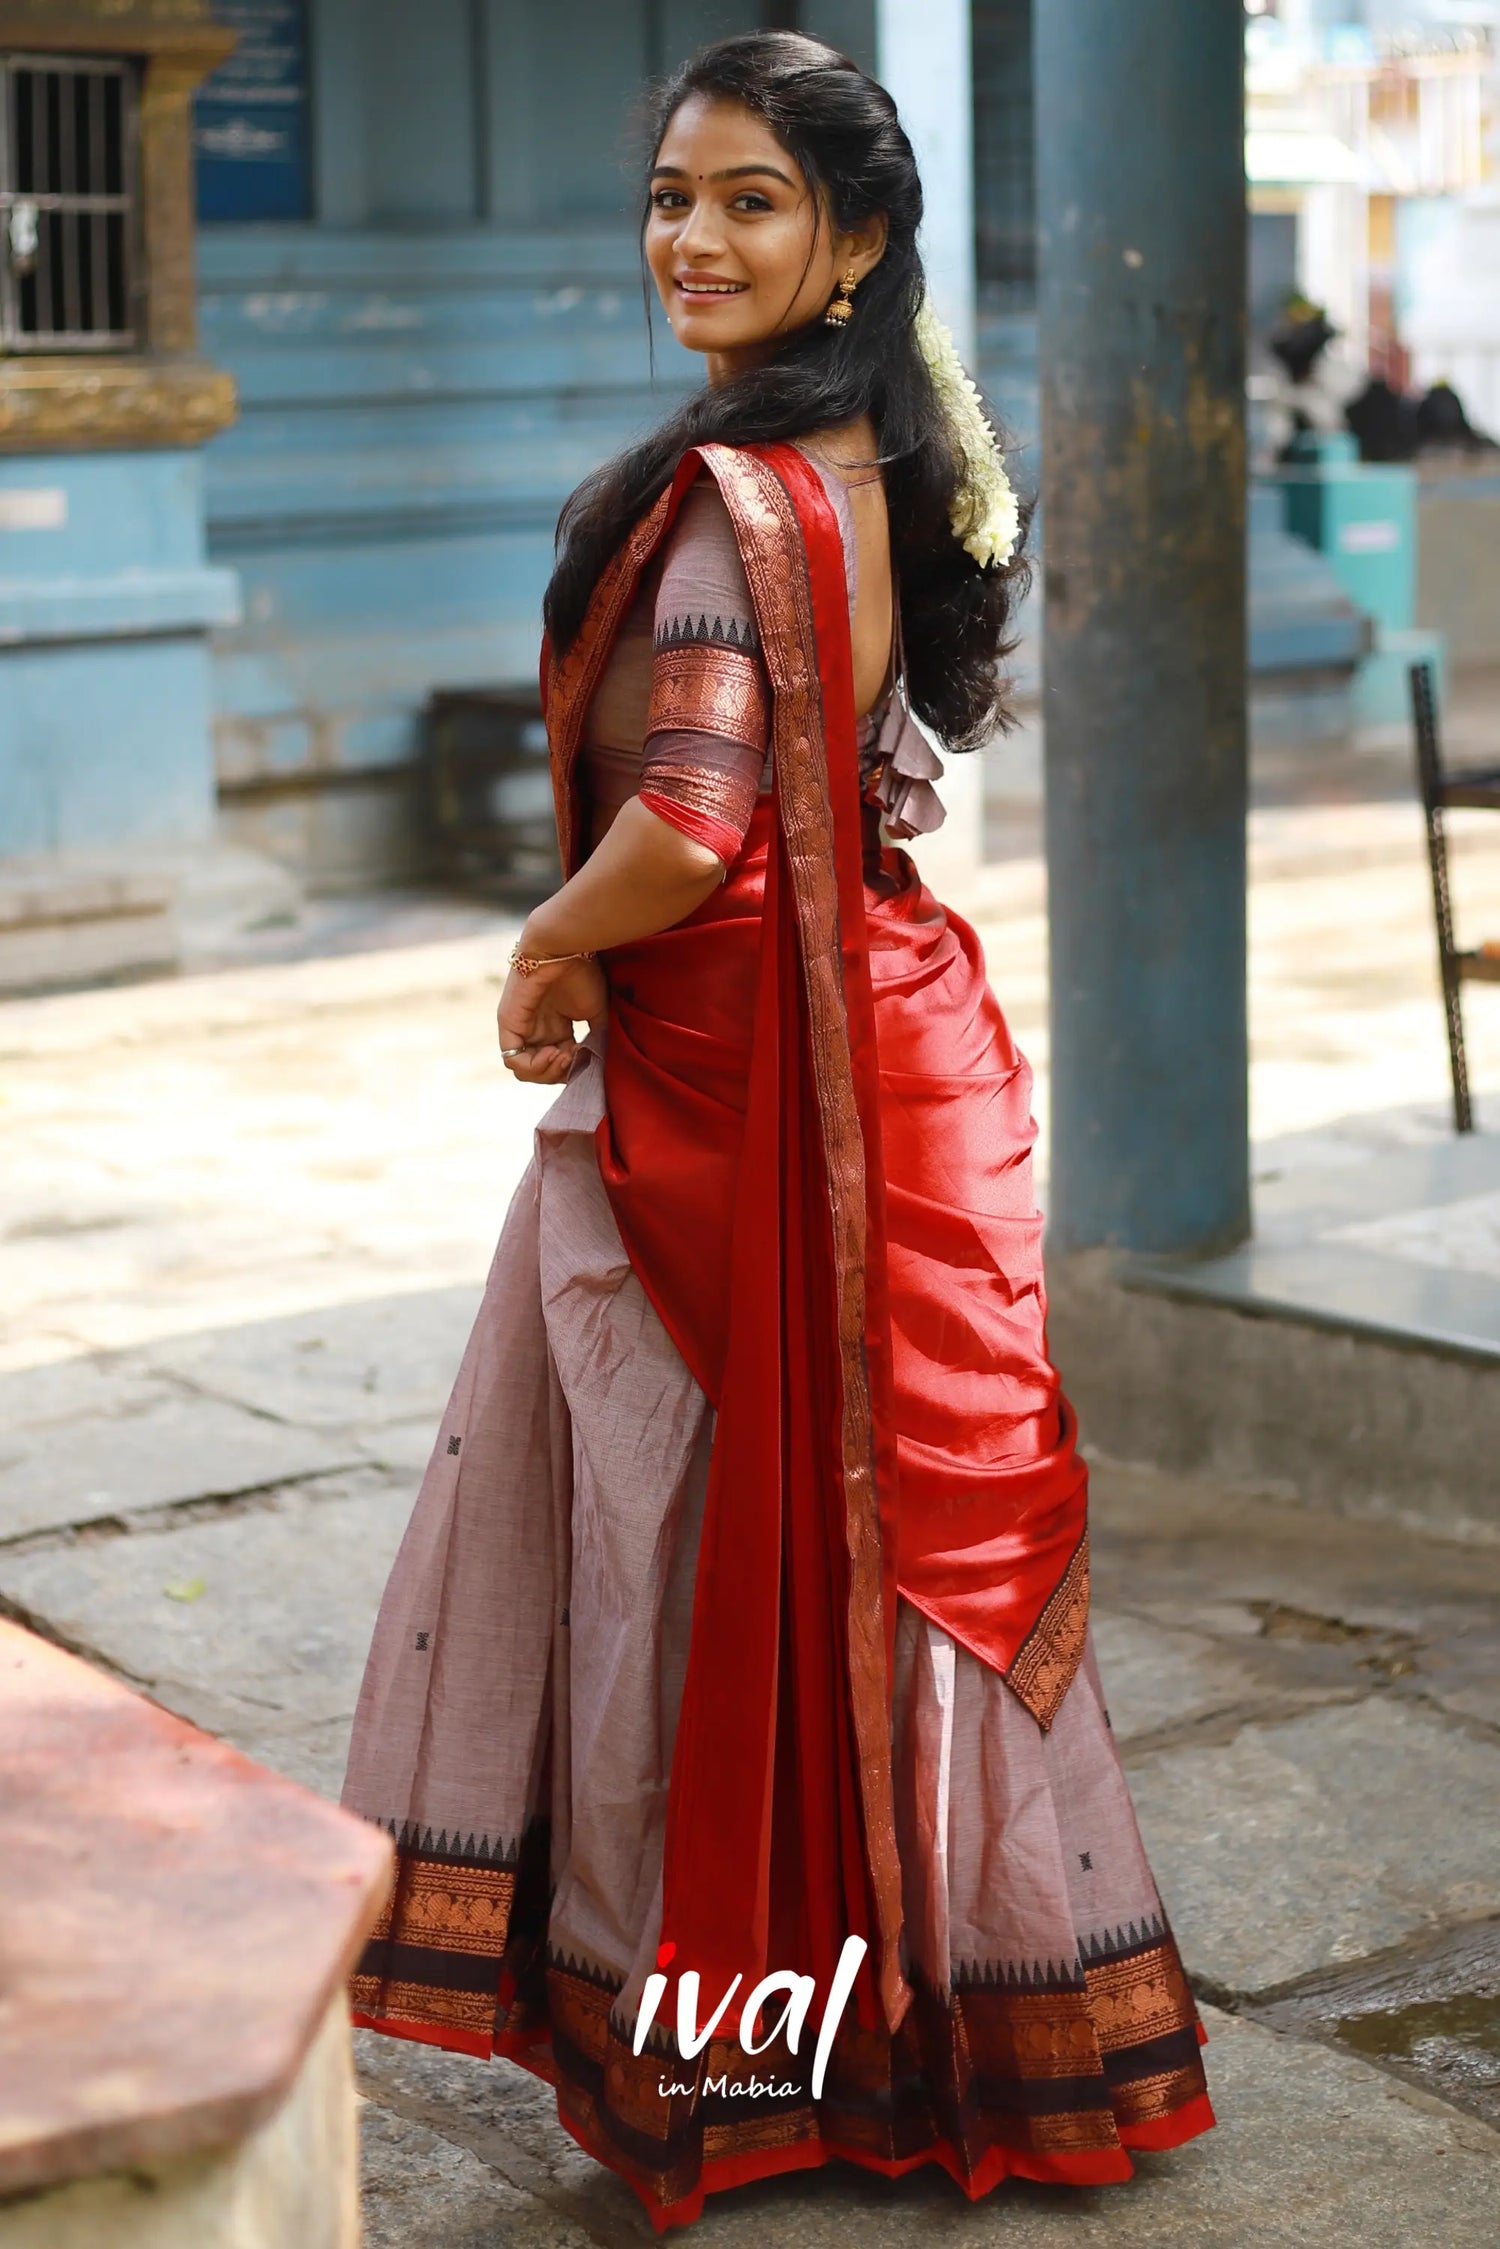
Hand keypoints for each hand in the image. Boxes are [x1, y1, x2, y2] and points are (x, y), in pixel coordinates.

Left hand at [497, 954, 607, 1083]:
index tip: (587, 1055)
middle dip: (560, 1074)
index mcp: (554, 1027)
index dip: (572, 1069)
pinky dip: (535, 1066)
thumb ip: (597, 1040)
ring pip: (525, 1071)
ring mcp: (520, 1028)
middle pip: (541, 1072)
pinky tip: (553, 1052)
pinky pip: (513, 1060)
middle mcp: (535, 1030)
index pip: (558, 1064)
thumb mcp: (596, 1014)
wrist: (564, 948)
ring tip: (564, 1056)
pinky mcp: (508, 1025)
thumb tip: (598, 1066)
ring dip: (548, 1073)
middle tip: (574, 1060)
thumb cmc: (581, 973)